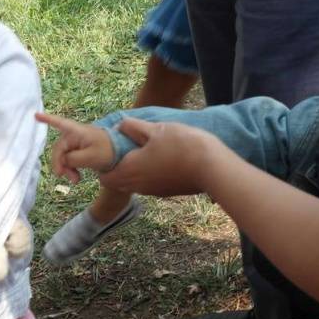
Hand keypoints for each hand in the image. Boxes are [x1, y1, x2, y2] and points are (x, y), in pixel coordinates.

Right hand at [35, 112, 115, 182]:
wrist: (121, 155)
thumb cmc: (108, 151)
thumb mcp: (91, 157)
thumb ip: (73, 159)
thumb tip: (62, 161)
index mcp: (76, 131)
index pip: (59, 123)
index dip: (46, 119)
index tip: (35, 115)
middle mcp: (74, 135)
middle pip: (59, 149)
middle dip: (61, 164)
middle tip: (67, 178)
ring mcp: (76, 143)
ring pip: (63, 157)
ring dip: (67, 169)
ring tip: (76, 180)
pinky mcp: (79, 151)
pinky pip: (69, 160)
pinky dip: (71, 169)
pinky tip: (76, 178)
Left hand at [98, 117, 223, 196]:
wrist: (213, 167)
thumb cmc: (181, 145)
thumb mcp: (155, 129)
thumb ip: (132, 127)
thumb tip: (120, 127)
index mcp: (129, 172)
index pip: (105, 178)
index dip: (105, 165)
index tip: (113, 150)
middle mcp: (139, 186)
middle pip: (120, 183)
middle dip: (119, 169)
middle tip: (129, 149)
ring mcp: (155, 191)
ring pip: (136, 184)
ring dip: (137, 172)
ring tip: (148, 152)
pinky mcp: (169, 192)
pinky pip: (152, 185)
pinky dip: (151, 175)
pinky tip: (165, 159)